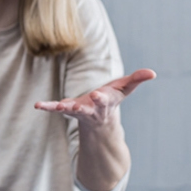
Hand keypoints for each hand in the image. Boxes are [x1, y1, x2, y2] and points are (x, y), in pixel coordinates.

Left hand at [34, 68, 155, 127]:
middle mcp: (91, 109)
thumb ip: (137, 79)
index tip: (98, 94)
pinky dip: (47, 106)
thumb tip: (152, 72)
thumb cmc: (113, 98)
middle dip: (83, 107)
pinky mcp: (66, 109)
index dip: (102, 98)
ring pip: (70, 111)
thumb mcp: (125, 88)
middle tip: (77, 106)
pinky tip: (37, 105)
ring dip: (63, 109)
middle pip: (88, 109)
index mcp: (105, 103)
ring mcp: (78, 111)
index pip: (105, 100)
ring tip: (55, 107)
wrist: (100, 118)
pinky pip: (55, 108)